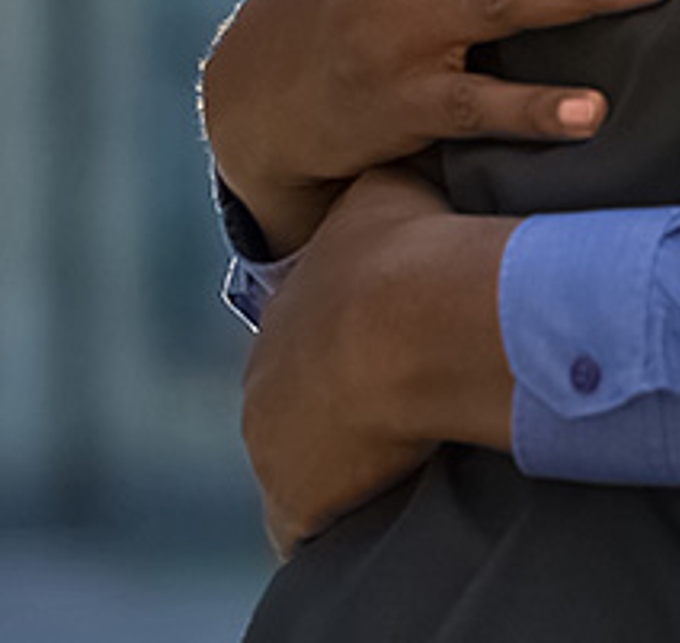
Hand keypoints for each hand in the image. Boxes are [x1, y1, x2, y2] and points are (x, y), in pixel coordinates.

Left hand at [243, 165, 517, 556]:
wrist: (413, 309)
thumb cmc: (412, 248)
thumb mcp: (385, 195)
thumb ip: (379, 190)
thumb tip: (404, 152)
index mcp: (289, 308)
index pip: (310, 341)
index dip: (348, 352)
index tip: (385, 362)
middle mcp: (266, 372)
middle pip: (297, 404)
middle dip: (337, 412)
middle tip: (397, 421)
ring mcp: (272, 435)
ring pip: (299, 464)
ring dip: (340, 469)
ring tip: (396, 472)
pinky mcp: (293, 493)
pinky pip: (301, 526)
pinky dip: (329, 526)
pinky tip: (370, 524)